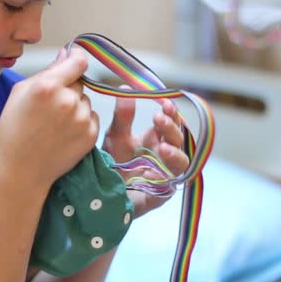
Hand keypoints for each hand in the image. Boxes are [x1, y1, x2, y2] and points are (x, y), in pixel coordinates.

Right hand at [0, 48, 98, 190]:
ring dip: (75, 107)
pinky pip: (91, 118)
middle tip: (49, 107)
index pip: (78, 61)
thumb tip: (67, 53)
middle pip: (79, 82)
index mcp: (47, 86)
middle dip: (68, 89)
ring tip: (54, 124)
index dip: (76, 59)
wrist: (21, 171)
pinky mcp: (90, 135)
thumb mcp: (20, 93)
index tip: (74, 61)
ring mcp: (82, 119)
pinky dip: (81, 123)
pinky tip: (62, 134)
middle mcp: (68, 101)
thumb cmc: (13, 130)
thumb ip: (47, 71)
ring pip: (85, 101)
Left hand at [102, 87, 188, 217]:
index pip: (171, 124)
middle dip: (172, 128)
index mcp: (156, 140)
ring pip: (181, 163)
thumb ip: (123, 115)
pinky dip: (163, 178)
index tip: (165, 103)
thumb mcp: (115, 136)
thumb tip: (126, 87)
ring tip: (163, 148)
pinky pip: (169, 187)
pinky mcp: (160, 195)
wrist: (99, 191)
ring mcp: (164, 175)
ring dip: (175, 153)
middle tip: (159, 118)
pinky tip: (154, 172)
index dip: (172, 113)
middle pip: (178, 140)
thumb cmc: (112, 162)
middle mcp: (164, 156)